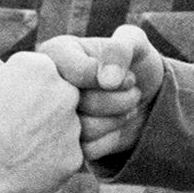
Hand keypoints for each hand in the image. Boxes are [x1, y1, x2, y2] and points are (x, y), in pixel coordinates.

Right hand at [0, 50, 81, 192]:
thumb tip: (2, 66)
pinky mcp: (74, 158)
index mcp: (41, 67)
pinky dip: (49, 159)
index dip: (19, 86)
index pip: (38, 71)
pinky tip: (25, 163)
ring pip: (63, 126)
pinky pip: (64, 154)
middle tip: (12, 125)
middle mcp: (65, 94)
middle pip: (57, 96)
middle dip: (40, 106)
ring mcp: (73, 128)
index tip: (4, 102)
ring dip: (46, 132)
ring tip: (16, 146)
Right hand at [37, 25, 163, 161]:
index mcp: (56, 53)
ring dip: (115, 119)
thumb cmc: (135, 62)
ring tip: (128, 107)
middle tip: (134, 93)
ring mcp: (53, 117)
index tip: (129, 77)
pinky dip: (109, 139)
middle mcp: (48, 85)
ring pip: (80, 129)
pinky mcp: (65, 145)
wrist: (145, 97)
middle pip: (75, 102)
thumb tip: (107, 79)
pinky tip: (114, 126)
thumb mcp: (135, 43)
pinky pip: (86, 149)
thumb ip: (120, 49)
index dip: (105, 78)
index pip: (72, 71)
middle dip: (115, 100)